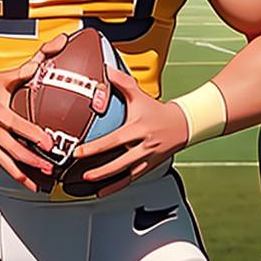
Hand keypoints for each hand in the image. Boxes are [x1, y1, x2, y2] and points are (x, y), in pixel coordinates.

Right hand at [0, 34, 67, 191]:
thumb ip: (20, 72)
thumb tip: (38, 65)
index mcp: (0, 112)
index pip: (18, 125)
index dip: (33, 135)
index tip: (48, 143)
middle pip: (15, 148)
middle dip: (33, 159)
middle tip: (50, 165)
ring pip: (9, 162)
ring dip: (27, 173)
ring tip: (43, 179)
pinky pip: (5, 167)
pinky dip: (18, 177)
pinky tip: (31, 185)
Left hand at [72, 66, 188, 196]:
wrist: (182, 124)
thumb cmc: (158, 111)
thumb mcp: (140, 95)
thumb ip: (122, 82)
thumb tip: (106, 69)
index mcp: (138, 128)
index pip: (114, 140)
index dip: (95, 148)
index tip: (78, 152)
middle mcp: (143, 146)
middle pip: (119, 162)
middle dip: (100, 170)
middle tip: (82, 174)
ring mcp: (147, 159)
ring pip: (125, 175)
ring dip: (107, 182)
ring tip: (88, 185)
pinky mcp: (148, 168)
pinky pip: (131, 180)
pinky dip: (116, 187)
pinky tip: (102, 191)